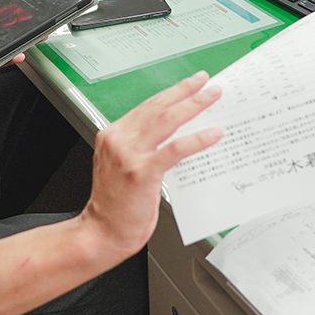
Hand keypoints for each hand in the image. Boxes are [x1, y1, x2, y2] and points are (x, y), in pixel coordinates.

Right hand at [79, 72, 222, 258]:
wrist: (102, 232)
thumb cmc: (115, 205)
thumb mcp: (123, 166)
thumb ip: (143, 149)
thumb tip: (178, 136)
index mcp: (112, 135)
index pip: (147, 106)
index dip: (171, 93)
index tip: (190, 84)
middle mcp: (118, 139)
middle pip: (157, 106)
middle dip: (184, 91)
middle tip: (206, 82)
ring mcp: (128, 154)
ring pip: (166, 120)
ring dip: (193, 105)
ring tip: (212, 97)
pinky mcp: (142, 172)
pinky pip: (174, 149)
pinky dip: (196, 139)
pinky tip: (212, 134)